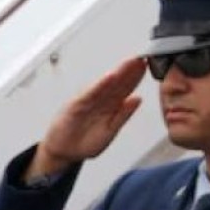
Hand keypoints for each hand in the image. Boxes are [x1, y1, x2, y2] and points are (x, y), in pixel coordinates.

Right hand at [28, 57, 145, 178]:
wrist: (63, 152)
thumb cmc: (84, 142)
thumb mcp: (110, 131)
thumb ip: (123, 115)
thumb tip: (137, 100)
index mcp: (109, 107)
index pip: (124, 89)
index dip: (135, 78)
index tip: (145, 66)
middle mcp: (99, 101)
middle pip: (116, 83)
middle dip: (129, 70)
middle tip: (141, 57)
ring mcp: (87, 102)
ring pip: (105, 85)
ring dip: (117, 73)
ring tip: (130, 62)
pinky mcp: (76, 105)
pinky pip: (90, 93)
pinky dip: (99, 85)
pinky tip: (110, 77)